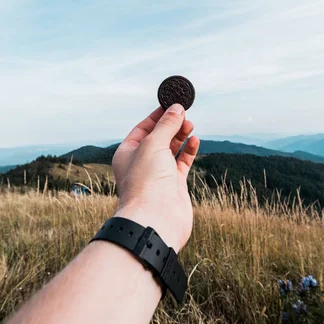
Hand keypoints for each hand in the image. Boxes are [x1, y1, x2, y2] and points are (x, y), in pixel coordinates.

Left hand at [112, 104, 199, 251]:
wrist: (156, 219)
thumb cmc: (146, 182)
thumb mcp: (154, 144)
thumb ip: (166, 125)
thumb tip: (177, 109)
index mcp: (127, 153)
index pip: (142, 128)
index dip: (157, 116)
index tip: (171, 104)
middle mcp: (142, 163)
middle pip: (158, 137)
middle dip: (171, 125)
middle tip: (185, 114)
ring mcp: (158, 174)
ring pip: (171, 149)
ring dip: (181, 136)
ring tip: (191, 125)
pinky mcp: (174, 185)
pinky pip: (182, 162)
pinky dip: (189, 150)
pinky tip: (195, 140)